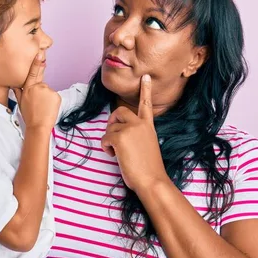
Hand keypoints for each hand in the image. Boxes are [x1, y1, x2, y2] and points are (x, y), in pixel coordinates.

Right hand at [13, 53, 60, 129]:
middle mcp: (38, 87)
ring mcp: (48, 91)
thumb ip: (18, 91)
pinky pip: (54, 96)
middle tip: (39, 101)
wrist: (39, 126)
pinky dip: (52, 101)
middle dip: (40, 90)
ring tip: (43, 107)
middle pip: (41, 83)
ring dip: (46, 97)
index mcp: (28, 88)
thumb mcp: (20, 102)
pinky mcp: (56, 95)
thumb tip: (14, 84)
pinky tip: (48, 108)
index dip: (37, 62)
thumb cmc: (29, 115)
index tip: (40, 53)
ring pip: (48, 91)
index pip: (32, 72)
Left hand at [101, 75, 168, 191]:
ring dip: (109, 140)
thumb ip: (136, 136)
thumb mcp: (146, 147)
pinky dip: (105, 147)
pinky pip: (105, 137)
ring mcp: (130, 129)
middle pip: (120, 112)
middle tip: (112, 137)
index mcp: (149, 126)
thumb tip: (119, 135)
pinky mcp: (120, 137)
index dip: (145, 90)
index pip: (146, 104)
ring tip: (117, 153)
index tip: (144, 77)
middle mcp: (140, 124)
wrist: (152, 180)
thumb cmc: (149, 169)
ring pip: (110, 127)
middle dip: (112, 121)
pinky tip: (113, 155)